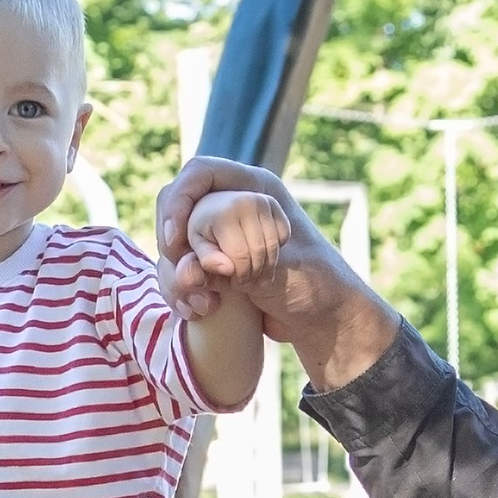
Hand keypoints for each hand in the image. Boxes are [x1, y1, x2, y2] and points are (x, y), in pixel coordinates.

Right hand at [154, 157, 399, 388]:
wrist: (324, 322)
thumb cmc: (318, 286)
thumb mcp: (283, 267)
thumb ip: (238, 263)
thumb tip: (192, 267)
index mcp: (253, 190)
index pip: (200, 174)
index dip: (180, 201)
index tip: (175, 239)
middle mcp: (231, 209)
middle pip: (177, 210)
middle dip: (173, 245)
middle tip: (189, 278)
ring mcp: (218, 241)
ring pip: (173, 248)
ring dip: (177, 278)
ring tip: (203, 305)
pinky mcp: (212, 271)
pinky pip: (178, 275)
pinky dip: (181, 295)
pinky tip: (198, 312)